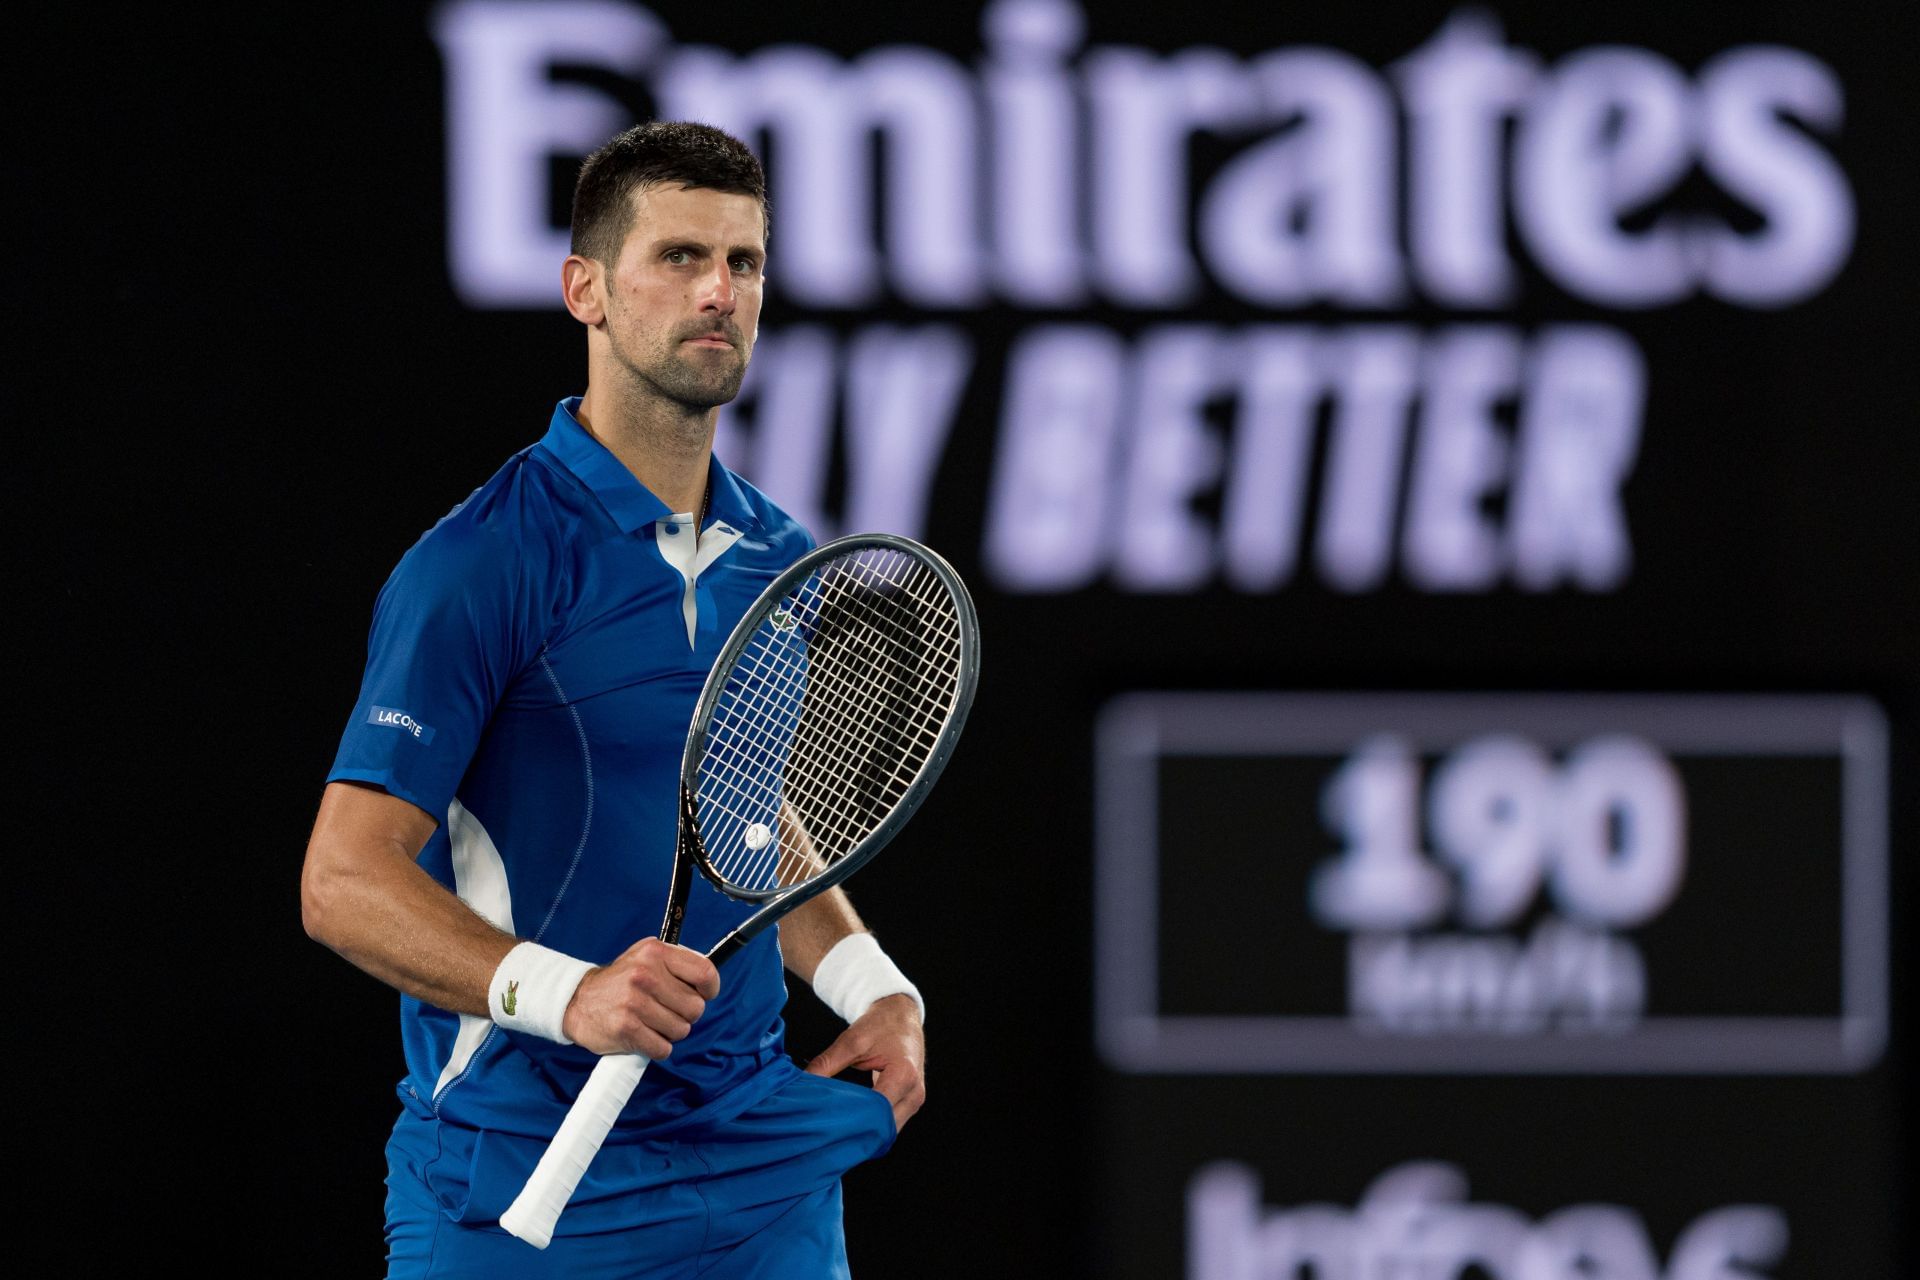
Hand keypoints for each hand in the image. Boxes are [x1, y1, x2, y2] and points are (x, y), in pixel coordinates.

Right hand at [561, 937, 720, 1057]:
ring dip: (670, 1032)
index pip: (704, 972)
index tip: (704, 995)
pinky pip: (663, 1048)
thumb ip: (675, 964)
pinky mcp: (626, 1029)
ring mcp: (635, 1002)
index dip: (710, 989)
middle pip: (695, 1007)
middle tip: (666, 1011)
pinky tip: (644, 1036)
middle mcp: (645, 975)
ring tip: (651, 1023)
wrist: (577, 1001)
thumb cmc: (619, 982)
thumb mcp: (644, 958)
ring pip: (681, 1030)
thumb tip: (708, 979)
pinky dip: (657, 1047)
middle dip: (685, 1015)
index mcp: (655, 953)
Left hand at [804, 994, 925, 1132]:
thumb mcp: (851, 1041)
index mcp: (903, 1074)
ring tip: (839, 1128)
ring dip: (866, 1130)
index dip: (851, 1119)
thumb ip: (826, 1063)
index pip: (876, 1111)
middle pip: (884, 1126)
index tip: (827, 1123)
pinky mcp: (910, 1103)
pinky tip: (854, 1123)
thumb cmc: (880, 1025)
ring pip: (888, 1129)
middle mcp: (914, 1092)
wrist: (902, 1015)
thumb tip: (800, 1082)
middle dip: (857, 1130)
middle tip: (827, 1130)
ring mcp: (915, 1100)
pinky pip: (891, 1123)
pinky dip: (874, 1124)